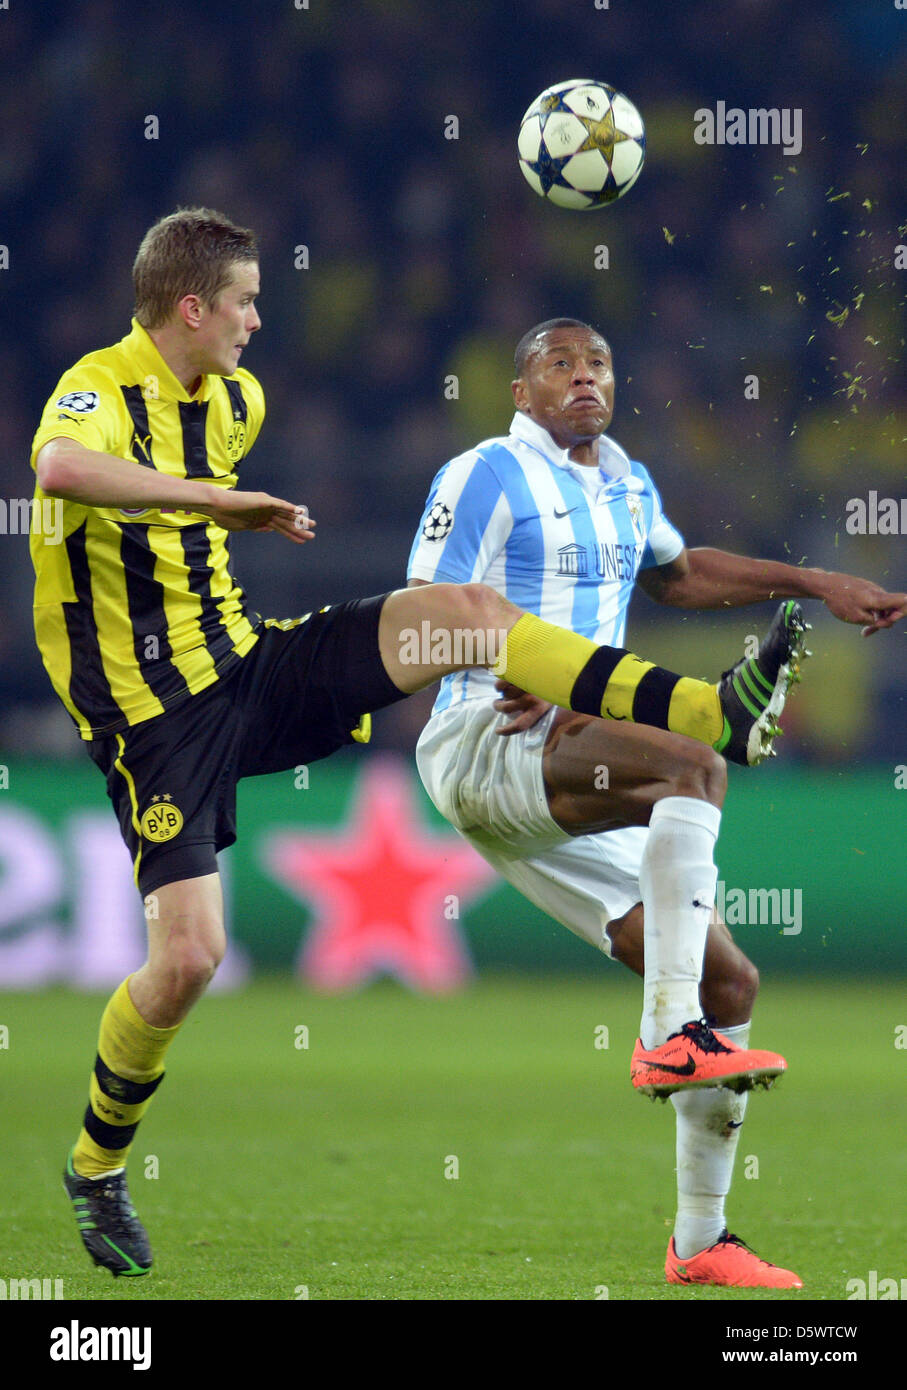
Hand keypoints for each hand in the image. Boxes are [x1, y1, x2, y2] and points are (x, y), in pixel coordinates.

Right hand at [198, 490, 315, 543]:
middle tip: (312, 535)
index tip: (302, 540)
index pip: (280, 528)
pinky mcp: (263, 501)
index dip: (291, 534)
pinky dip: (290, 508)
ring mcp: (265, 506)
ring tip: (312, 525)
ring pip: (286, 514)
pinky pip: (280, 505)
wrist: (216, 506)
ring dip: (298, 520)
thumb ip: (256, 527)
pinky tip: (300, 512)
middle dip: (299, 529)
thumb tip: (268, 529)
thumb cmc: (224, 516)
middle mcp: (266, 512)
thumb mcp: (242, 526)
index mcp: (261, 519)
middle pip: (286, 522)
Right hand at [493, 679, 552, 734]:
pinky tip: (505, 678)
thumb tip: (522, 724)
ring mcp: (523, 687)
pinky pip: (500, 684)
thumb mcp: (548, 702)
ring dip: (503, 691)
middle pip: (506, 708)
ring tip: (508, 686)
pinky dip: (500, 683)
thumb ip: (535, 712)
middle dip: (499, 706)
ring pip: (504, 694)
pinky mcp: (516, 675)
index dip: (506, 730)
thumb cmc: (551, 685)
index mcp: (539, 709)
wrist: (556, 666)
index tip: (498, 731)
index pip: (520, 725)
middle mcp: (531, 699)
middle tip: (499, 703)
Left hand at [819, 573, 906, 635]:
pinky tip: (859, 618)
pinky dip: (870, 612)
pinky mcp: (866, 589)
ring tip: (863, 630)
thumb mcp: (857, 618)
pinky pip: (874, 602)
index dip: (902, 613)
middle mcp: (879, 591)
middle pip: (892, 608)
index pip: (904, 601)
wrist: (825, 585)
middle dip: (884, 621)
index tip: (886, 622)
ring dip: (876, 619)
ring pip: (882, 606)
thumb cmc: (840, 601)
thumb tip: (886, 623)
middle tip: (867, 632)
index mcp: (879, 598)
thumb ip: (875, 621)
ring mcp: (872, 589)